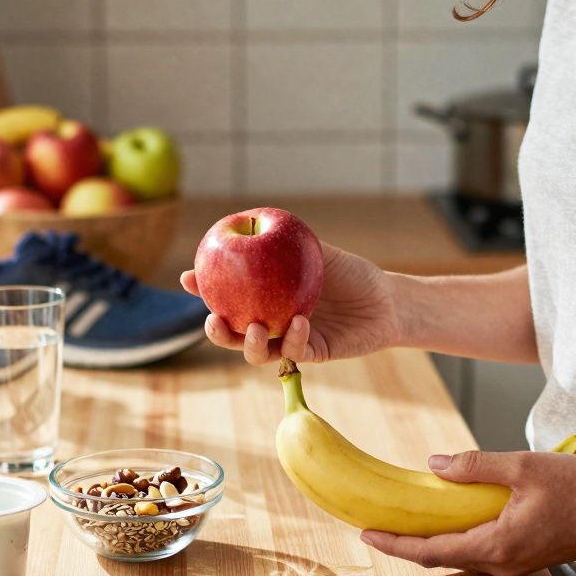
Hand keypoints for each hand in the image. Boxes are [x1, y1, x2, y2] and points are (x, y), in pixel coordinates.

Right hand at [181, 241, 400, 364]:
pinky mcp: (313, 355)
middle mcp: (273, 323)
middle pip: (234, 333)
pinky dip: (293, 339)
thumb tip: (251, 220)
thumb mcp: (316, 252)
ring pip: (257, 352)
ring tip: (255, 328)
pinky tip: (299, 324)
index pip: (227, 295)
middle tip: (213, 320)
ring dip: (250, 343)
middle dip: (216, 331)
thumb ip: (285, 242)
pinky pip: (295, 353)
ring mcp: (290, 342)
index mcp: (266, 298)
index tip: (188, 278)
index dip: (204, 289)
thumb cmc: (352, 273)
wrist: (387, 301)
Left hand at [361, 450, 575, 575]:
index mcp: (498, 545)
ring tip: (408, 518)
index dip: (395, 544)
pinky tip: (453, 516)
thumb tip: (435, 464)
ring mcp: (516, 565)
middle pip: (443, 557)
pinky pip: (483, 550)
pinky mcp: (527, 557)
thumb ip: (476, 466)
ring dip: (435, 539)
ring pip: (463, 554)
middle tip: (377, 524)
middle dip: (408, 542)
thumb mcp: (523, 467)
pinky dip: (460, 536)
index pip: (432, 551)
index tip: (366, 534)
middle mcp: (504, 564)